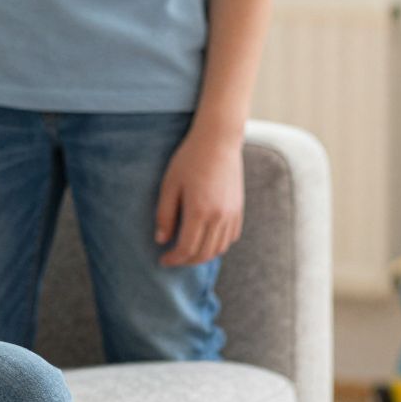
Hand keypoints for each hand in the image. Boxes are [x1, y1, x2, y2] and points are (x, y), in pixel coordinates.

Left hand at [155, 124, 244, 267]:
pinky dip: (218, 245)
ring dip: (203, 255)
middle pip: (204, 254)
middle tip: (173, 258)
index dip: (173, 259)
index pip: (186, 249)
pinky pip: (231, 237)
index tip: (163, 259)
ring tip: (188, 251)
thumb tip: (161, 240)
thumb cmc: (190, 159)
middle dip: (186, 261)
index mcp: (199, 212)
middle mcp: (219, 217)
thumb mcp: (170, 185)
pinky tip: (206, 239)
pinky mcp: (239, 209)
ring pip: (219, 248)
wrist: (218, 140)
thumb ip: (165, 215)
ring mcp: (232, 214)